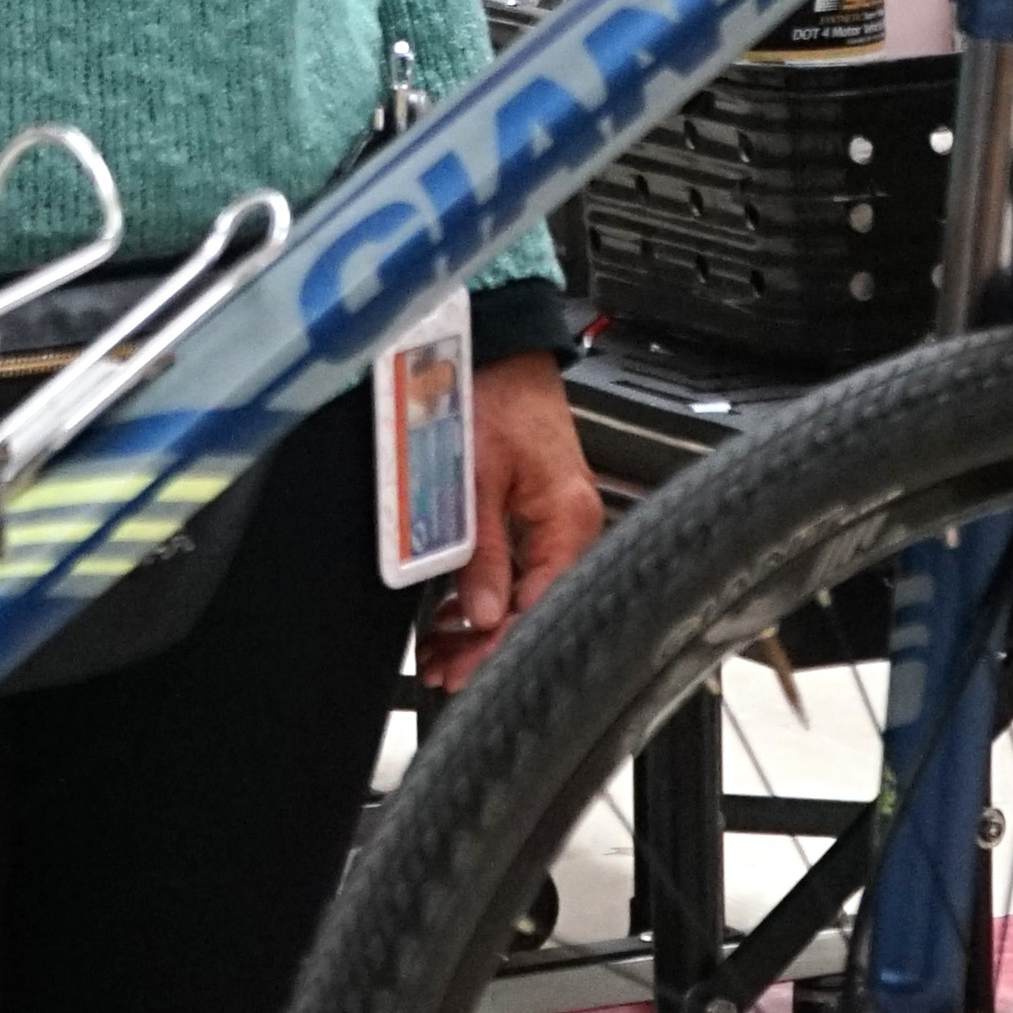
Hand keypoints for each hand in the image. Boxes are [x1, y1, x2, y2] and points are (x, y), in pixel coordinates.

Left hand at [418, 351, 604, 695]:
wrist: (497, 342)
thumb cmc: (491, 390)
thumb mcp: (474, 475)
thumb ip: (482, 550)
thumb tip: (484, 615)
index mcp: (568, 516)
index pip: (542, 604)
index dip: (500, 646)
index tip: (461, 671)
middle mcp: (573, 521)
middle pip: (538, 606)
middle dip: (488, 645)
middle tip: (442, 671)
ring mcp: (558, 516)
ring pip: (528, 591)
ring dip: (483, 624)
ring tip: (439, 652)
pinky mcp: (539, 508)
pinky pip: (521, 566)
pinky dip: (488, 592)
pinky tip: (455, 613)